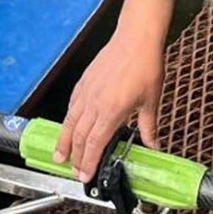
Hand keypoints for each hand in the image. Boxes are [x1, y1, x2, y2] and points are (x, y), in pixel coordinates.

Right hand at [54, 30, 164, 181]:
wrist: (136, 38)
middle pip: (79, 136)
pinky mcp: (84, 81)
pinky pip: (72, 105)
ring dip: (64, 140)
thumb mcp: (151, 101)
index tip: (85, 175)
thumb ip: (149, 127)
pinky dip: (68, 118)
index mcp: (111, 111)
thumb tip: (153, 145)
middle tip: (72, 171)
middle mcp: (94, 103)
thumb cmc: (145, 65)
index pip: (95, 144)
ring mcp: (87, 91)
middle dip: (74, 157)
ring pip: (70, 121)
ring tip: (59, 154)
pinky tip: (68, 124)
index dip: (88, 162)